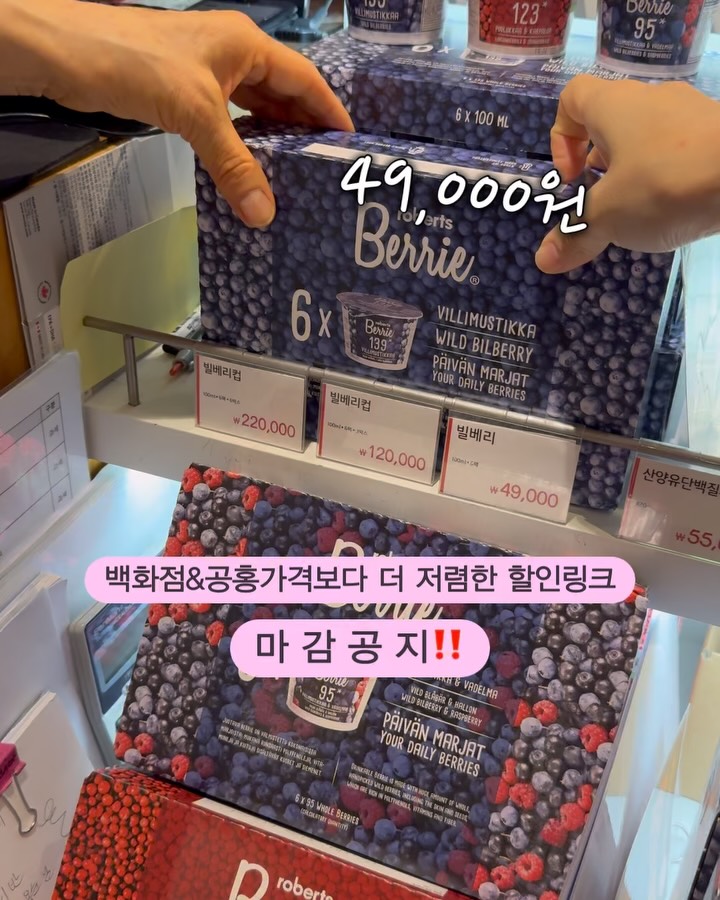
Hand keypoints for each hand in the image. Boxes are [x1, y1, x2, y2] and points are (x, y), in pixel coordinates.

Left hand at [5, 0, 352, 226]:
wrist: (65, 52)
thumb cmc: (133, 61)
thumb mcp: (195, 113)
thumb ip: (233, 164)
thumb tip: (264, 214)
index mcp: (246, 44)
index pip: (305, 79)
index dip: (330, 111)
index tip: (351, 145)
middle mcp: (231, 54)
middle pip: (282, 94)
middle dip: (303, 130)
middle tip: (326, 171)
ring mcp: (206, 73)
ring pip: (253, 109)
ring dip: (271, 140)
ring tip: (294, 178)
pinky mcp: (183, 92)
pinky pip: (226, 120)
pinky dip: (240, 144)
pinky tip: (247, 169)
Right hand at [535, 75, 719, 273]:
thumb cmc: (666, 182)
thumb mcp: (610, 216)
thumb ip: (576, 234)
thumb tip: (544, 260)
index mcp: (614, 106)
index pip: (572, 98)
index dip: (560, 137)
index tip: (571, 178)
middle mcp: (650, 100)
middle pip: (610, 124)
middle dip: (600, 166)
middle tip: (602, 202)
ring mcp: (689, 114)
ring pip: (647, 140)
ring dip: (634, 174)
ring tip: (639, 212)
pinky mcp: (717, 135)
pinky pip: (680, 151)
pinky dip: (669, 178)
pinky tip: (676, 209)